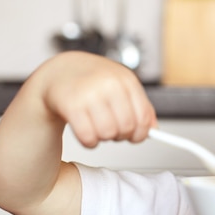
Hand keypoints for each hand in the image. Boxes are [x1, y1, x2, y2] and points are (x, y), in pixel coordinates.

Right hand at [37, 51, 156, 147]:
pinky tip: (87, 133)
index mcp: (126, 80)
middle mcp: (109, 85)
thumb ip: (141, 106)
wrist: (61, 71)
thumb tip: (153, 130)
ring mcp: (90, 94)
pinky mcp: (71, 105)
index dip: (141, 133)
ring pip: (108, 134)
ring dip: (104, 138)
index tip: (136, 137)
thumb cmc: (94, 81)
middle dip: (121, 135)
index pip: (143, 117)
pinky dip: (89, 142)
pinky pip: (88, 137)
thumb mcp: (122, 86)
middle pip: (127, 127)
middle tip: (113, 131)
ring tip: (98, 128)